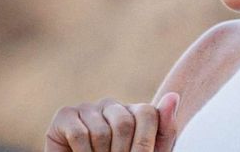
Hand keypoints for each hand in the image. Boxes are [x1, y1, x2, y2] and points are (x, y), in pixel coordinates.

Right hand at [45, 92, 178, 151]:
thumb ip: (165, 127)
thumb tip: (174, 96)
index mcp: (133, 111)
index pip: (147, 113)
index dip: (144, 142)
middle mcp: (111, 104)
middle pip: (124, 123)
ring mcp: (87, 108)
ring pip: (101, 132)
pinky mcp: (65, 115)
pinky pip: (79, 134)